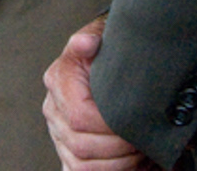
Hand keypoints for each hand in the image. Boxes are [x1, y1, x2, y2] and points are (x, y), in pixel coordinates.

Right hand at [44, 18, 152, 170]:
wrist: (108, 64)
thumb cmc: (109, 53)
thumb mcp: (104, 38)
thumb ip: (92, 38)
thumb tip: (86, 42)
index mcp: (59, 80)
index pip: (81, 117)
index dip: (111, 125)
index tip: (135, 122)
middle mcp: (53, 109)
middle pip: (82, 145)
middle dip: (119, 147)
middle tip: (143, 139)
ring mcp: (58, 133)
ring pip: (83, 165)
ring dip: (117, 163)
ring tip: (139, 151)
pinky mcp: (67, 152)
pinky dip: (108, 170)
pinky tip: (126, 162)